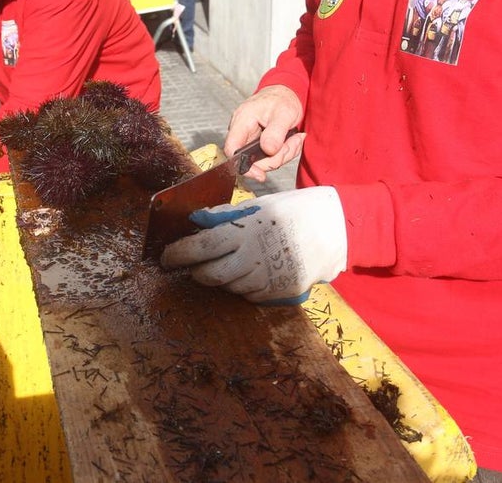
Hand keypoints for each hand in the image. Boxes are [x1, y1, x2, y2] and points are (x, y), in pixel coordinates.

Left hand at [161, 187, 346, 303]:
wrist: (336, 229)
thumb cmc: (294, 211)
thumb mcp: (258, 206)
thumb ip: (226, 217)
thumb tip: (197, 221)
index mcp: (246, 231)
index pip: (201, 247)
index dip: (179, 254)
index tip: (165, 256)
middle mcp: (255, 258)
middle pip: (211, 275)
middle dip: (195, 271)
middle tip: (190, 264)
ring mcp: (268, 279)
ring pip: (229, 286)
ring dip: (220, 277)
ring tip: (228, 260)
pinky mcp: (280, 292)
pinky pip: (250, 294)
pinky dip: (243, 284)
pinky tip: (251, 269)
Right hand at [226, 85, 303, 181]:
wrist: (285, 94)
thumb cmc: (282, 98)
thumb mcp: (284, 113)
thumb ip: (275, 132)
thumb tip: (268, 150)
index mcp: (242, 121)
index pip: (232, 149)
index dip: (243, 166)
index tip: (260, 174)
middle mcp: (242, 132)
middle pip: (250, 160)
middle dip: (275, 158)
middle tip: (292, 144)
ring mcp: (250, 139)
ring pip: (263, 161)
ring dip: (283, 154)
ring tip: (294, 139)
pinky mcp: (258, 145)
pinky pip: (269, 157)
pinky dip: (283, 153)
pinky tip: (291, 141)